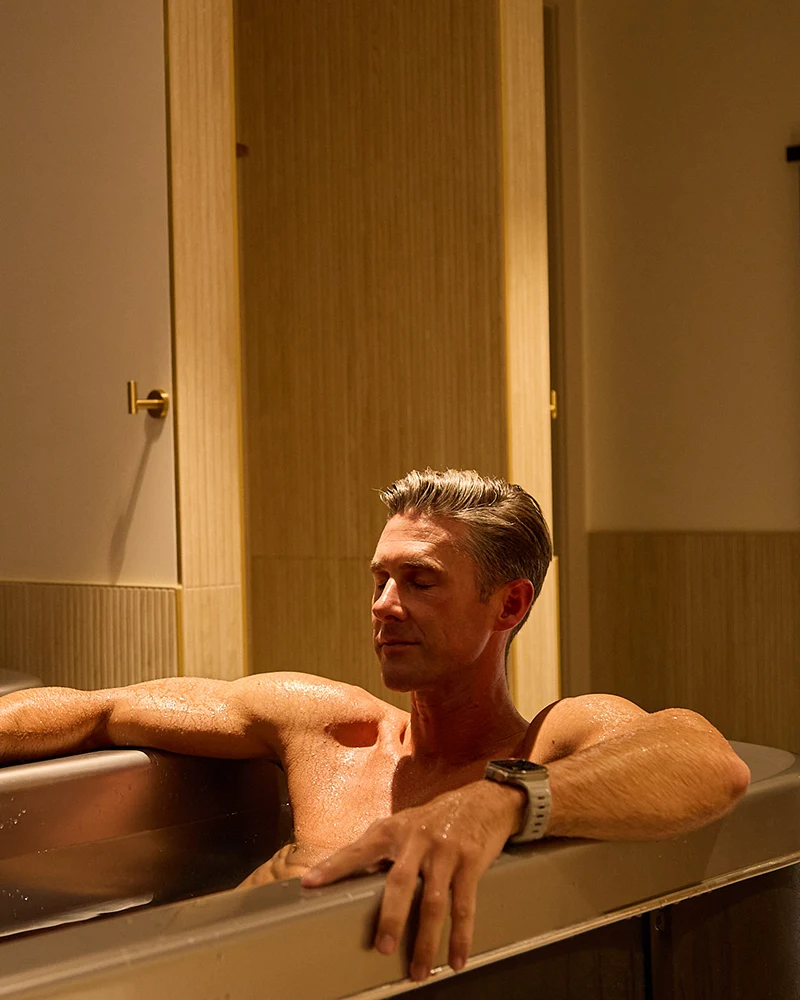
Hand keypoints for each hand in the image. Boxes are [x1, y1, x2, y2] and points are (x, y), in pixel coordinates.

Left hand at [301, 779, 524, 981]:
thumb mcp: (403, 825)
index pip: (358, 850)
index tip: (310, 883)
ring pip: (433, 901)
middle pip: (400, 882)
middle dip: (390, 917)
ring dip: (426, 939)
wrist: (483, 801)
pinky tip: (456, 960)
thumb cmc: (434, 820)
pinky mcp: (470, 862)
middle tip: (382, 948)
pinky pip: (464, 905)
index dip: (334, 866)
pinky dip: (461, 936)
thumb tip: (345, 876)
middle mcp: (417, 839)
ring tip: (418, 970)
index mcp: (393, 830)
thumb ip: (378, 848)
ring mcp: (445, 851)